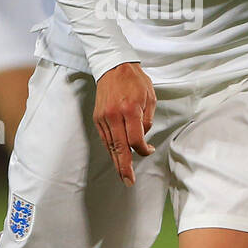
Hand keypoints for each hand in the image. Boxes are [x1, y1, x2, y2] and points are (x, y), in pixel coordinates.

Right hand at [93, 62, 155, 185]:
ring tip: (122, 174)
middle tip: (128, 181)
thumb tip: (142, 137)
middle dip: (124, 167)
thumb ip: (147, 120)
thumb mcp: (150, 97)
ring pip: (110, 145)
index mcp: (130, 110)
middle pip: (119, 148)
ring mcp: (103, 117)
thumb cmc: (135, 81)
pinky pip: (104, 138)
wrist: (113, 66)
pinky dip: (110, 149)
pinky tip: (115, 158)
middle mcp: (114, 115)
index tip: (148, 150)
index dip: (143, 149)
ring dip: (116, 161)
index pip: (135, 140)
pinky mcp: (97, 118)